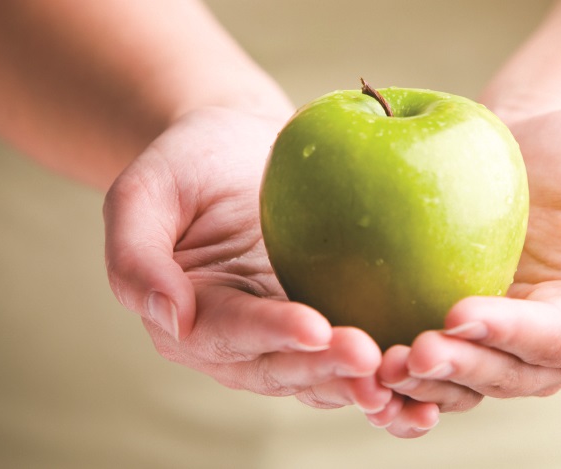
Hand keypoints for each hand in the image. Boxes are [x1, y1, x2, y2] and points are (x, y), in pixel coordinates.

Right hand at [103, 107, 390, 414]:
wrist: (241, 147)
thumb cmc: (190, 161)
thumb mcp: (145, 190)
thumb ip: (136, 255)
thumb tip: (169, 318)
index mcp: (189, 317)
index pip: (229, 332)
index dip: (270, 333)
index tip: (316, 327)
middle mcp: (239, 342)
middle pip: (283, 367)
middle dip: (326, 367)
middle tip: (372, 358)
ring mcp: (287, 337)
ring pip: (323, 374)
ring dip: (362, 383)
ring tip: (403, 375)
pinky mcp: (330, 322)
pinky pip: (355, 355)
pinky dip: (386, 372)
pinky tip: (424, 377)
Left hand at [373, 109, 560, 432]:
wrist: (538, 147)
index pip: (556, 340)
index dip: (510, 333)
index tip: (461, 314)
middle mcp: (546, 345)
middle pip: (505, 373)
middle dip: (460, 367)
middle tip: (411, 353)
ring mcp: (499, 340)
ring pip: (465, 381)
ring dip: (424, 384)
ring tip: (379, 368)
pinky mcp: (458, 326)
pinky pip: (436, 359)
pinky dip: (405, 375)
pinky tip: (367, 368)